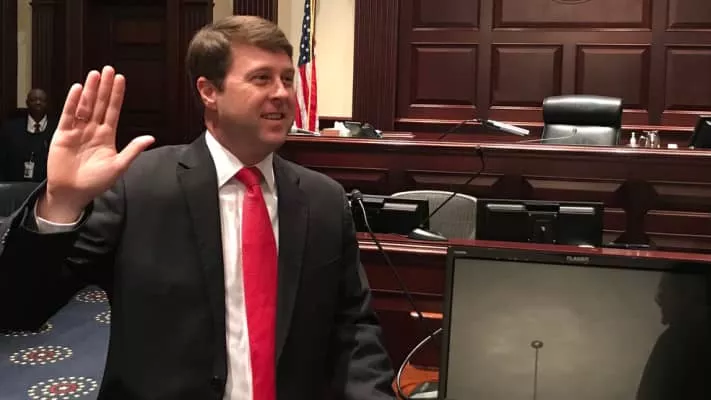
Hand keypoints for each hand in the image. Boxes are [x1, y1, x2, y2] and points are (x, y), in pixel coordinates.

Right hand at [38, 66, 154, 221]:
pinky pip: (68, 115)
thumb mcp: (118, 166)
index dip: (117, 96)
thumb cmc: (96, 182)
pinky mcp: (63, 135)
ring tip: (95, 75)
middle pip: (99, 104)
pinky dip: (73, 102)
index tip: (121, 80)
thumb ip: (133, 150)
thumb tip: (150, 138)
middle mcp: (92, 130)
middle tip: (108, 69)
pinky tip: (78, 90)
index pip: (113, 111)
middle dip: (104, 87)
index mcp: (107, 136)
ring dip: (90, 91)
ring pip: (85, 106)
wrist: (72, 193)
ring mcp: (77, 131)